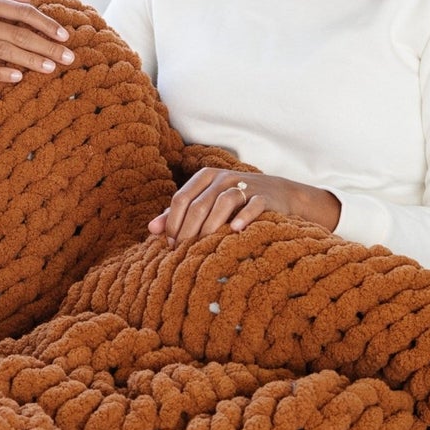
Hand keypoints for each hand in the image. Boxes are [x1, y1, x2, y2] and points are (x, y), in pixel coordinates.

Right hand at [0, 0, 75, 81]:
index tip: (64, 35)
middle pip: (17, 33)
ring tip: (51, 68)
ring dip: (30, 60)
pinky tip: (19, 77)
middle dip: (46, 46)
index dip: (45, 23)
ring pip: (3, 50)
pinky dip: (0, 73)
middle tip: (68, 57)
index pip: (21, 11)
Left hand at [149, 167, 340, 245]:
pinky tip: (235, 230)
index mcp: (204, 177)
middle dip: (188, 230)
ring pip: (222, 202)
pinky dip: (243, 216)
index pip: (180, 199)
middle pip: (199, 204)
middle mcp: (222, 177)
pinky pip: (252, 204)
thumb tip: (151, 229)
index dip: (172, 222)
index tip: (171, 244)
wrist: (278, 193)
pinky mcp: (265, 196)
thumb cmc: (234, 201)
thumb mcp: (205, 201)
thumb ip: (179, 213)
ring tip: (204, 246)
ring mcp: (244, 184)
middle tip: (184, 252)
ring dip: (211, 226)